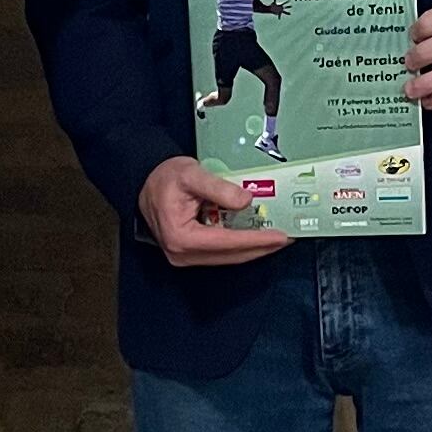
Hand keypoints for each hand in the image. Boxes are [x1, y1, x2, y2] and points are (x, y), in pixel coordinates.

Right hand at [139, 154, 291, 267]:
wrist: (145, 181)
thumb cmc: (165, 177)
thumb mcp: (191, 174)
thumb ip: (218, 188)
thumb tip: (246, 201)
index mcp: (181, 237)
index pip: (227, 242)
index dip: (256, 240)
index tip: (280, 236)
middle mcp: (182, 254)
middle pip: (230, 256)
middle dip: (260, 248)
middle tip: (286, 239)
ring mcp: (184, 257)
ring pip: (227, 257)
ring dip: (252, 249)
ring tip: (275, 239)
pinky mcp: (189, 254)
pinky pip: (220, 253)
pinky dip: (240, 246)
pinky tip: (255, 238)